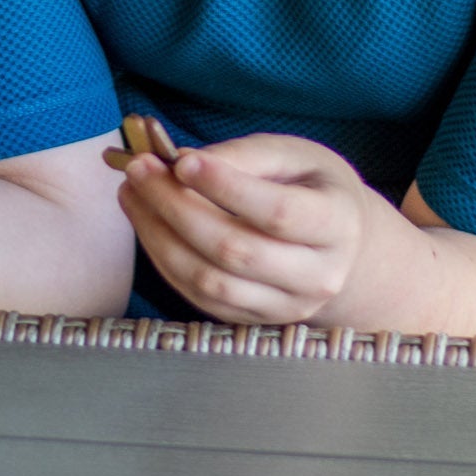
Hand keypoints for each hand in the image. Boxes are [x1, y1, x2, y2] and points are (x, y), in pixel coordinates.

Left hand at [114, 132, 378, 325]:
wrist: (342, 244)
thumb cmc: (311, 187)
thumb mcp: (292, 155)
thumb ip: (243, 155)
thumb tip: (182, 163)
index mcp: (337, 224)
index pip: (280, 213)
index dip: (226, 187)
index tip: (182, 160)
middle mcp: (319, 276)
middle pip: (236, 250)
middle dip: (176, 206)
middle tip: (140, 168)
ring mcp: (287, 306)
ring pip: (211, 281)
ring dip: (159, 235)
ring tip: (132, 191)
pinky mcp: (255, 320)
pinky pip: (200, 297)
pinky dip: (164, 259)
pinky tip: (147, 222)